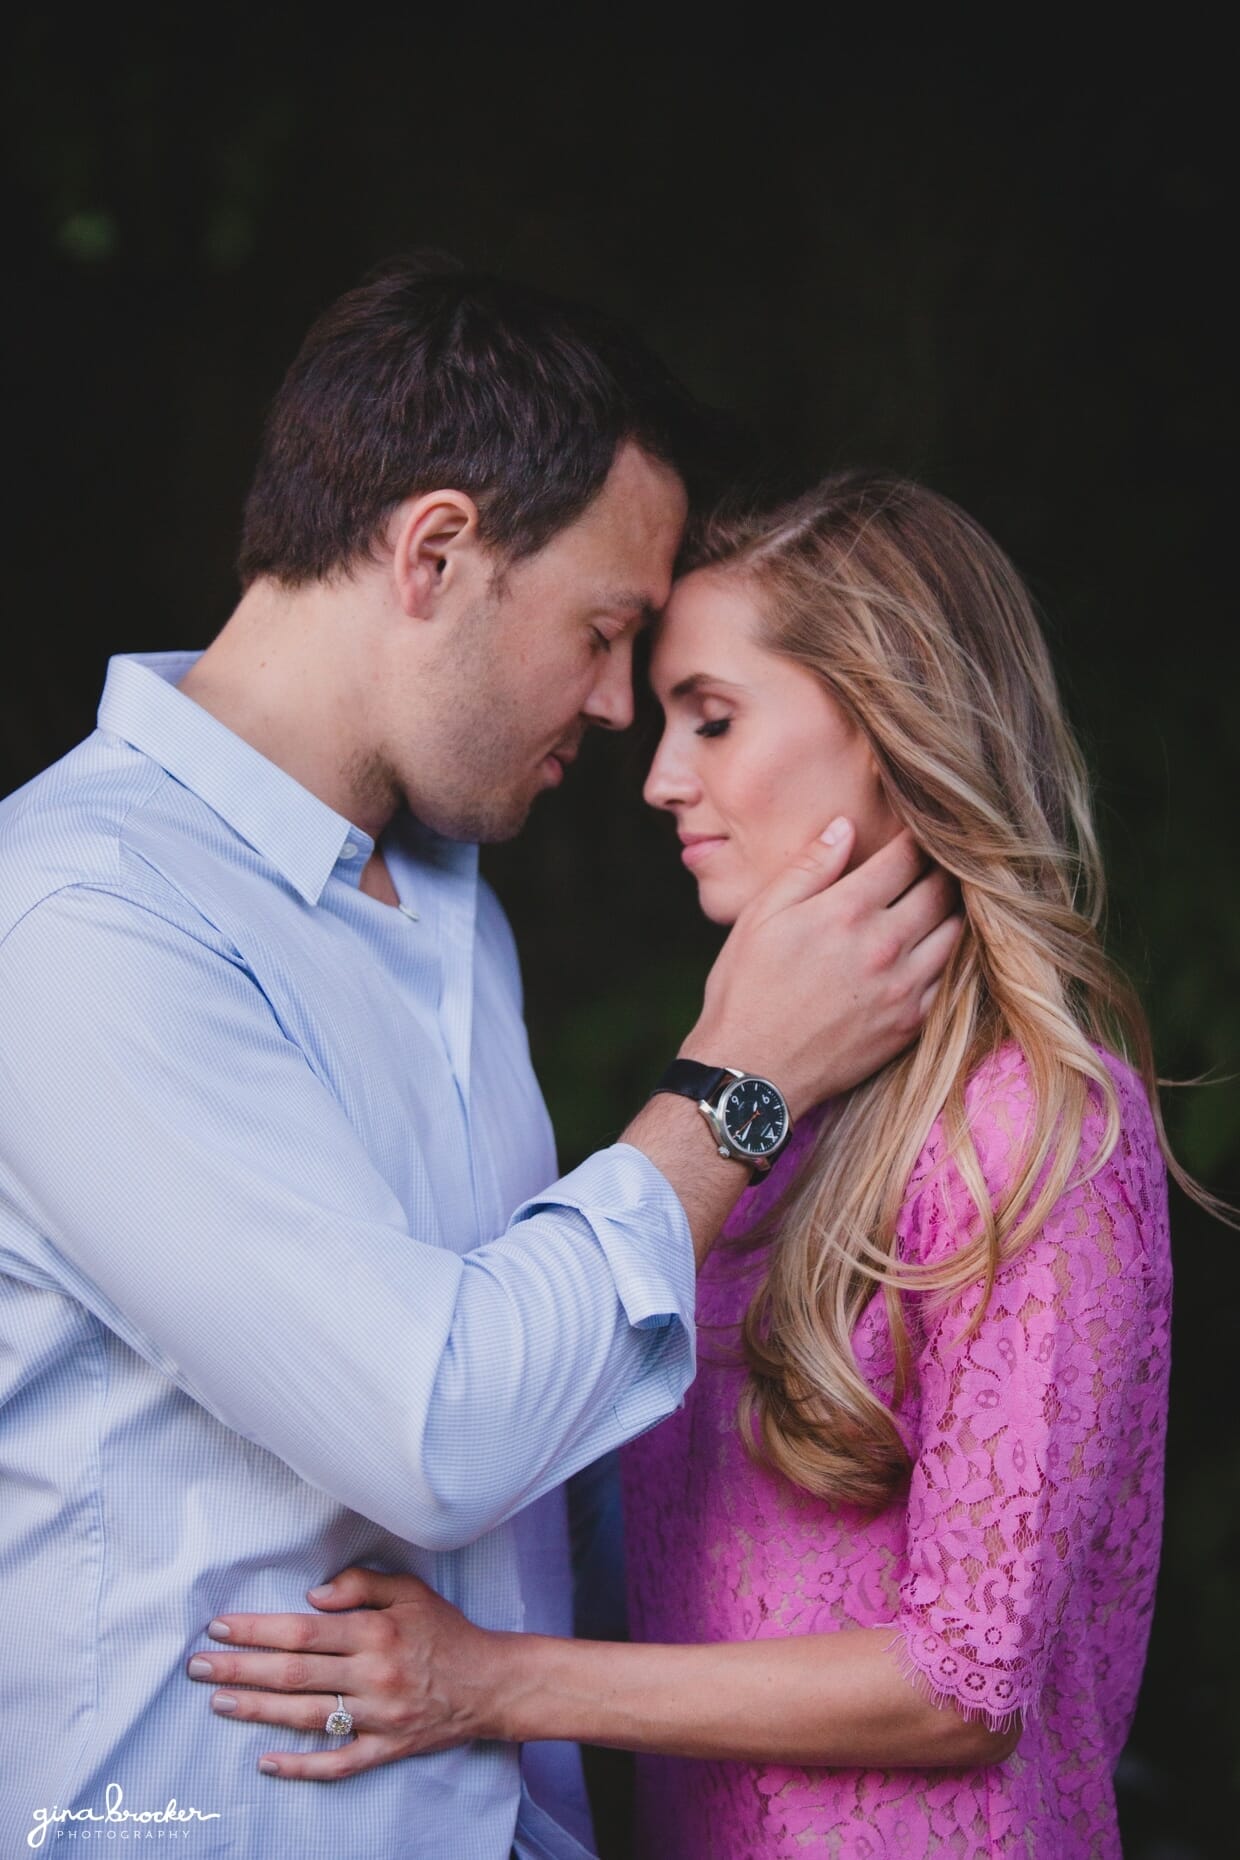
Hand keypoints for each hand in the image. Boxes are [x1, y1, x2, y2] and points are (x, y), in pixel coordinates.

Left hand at [186, 1567, 502, 1779]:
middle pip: (294, 1672)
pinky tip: (266, 1763)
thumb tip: (313, 1596)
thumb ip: (362, 1585)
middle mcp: (373, 1675)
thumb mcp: (411, 1591)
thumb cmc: (445, 1631)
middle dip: (241, 1667)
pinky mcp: (386, 1748)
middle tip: (199, 1665)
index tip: (221, 1627)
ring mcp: (378, 1717)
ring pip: (306, 1716)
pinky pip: (338, 1764)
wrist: (490, 1683)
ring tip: (218, 1700)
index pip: (303, 1631)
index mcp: (376, 1632)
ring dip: (257, 1709)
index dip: (258, 1629)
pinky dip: (302, 1767)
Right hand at [689, 822, 960, 1116]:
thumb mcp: (761, 917)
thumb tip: (844, 827)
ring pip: (954, 931)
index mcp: (846, 911)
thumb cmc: (746, 991)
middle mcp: (884, 945)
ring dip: (952, 909)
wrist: (752, 1073)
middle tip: (938, 859)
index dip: (916, 836)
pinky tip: (937, 947)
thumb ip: (808, 868)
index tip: (918, 829)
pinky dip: (951, 955)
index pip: (906, 857)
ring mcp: (904, 987)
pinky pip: (951, 978)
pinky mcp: (912, 1022)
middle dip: (942, 868)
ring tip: (942, 898)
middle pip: (940, 890)